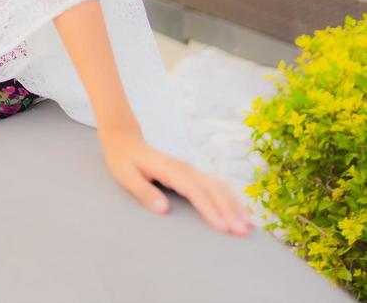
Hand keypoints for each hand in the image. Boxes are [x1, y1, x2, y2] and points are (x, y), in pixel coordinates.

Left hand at [99, 127, 256, 235]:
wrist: (125, 140)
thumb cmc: (123, 160)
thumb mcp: (125, 175)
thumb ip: (144, 191)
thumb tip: (163, 209)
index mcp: (170, 170)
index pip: (195, 192)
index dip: (210, 210)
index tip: (223, 227)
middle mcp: (186, 169)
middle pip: (214, 190)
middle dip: (230, 211)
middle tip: (243, 233)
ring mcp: (192, 170)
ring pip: (220, 187)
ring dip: (236, 206)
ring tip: (250, 226)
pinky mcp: (194, 174)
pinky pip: (218, 186)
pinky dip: (233, 199)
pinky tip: (243, 212)